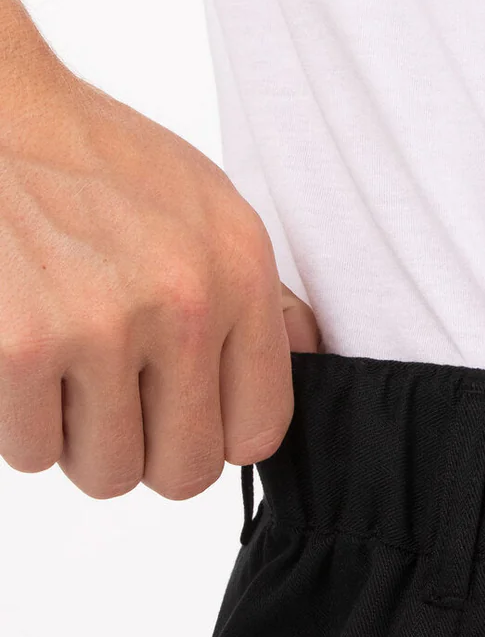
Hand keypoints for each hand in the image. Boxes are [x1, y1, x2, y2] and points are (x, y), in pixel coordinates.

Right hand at [0, 66, 318, 499]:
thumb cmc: (92, 162)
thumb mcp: (206, 205)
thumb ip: (260, 296)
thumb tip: (304, 360)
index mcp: (239, 272)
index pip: (258, 433)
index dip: (214, 437)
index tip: (182, 412)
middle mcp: (183, 302)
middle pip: (184, 472)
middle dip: (146, 454)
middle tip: (114, 405)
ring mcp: (101, 327)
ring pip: (108, 474)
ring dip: (79, 443)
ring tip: (64, 377)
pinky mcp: (23, 347)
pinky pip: (33, 452)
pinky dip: (21, 426)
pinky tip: (22, 363)